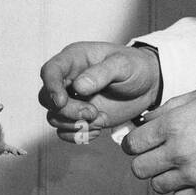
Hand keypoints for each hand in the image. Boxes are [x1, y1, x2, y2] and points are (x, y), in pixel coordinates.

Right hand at [39, 41, 160, 142]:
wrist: (148, 86)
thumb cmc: (136, 67)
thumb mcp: (123, 64)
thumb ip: (102, 73)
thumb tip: (79, 86)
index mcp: (74, 59)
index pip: (50, 71)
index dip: (51, 86)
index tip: (62, 101)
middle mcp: (68, 79)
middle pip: (47, 98)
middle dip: (68, 111)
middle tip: (93, 113)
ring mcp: (72, 99)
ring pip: (54, 117)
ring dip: (75, 124)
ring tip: (101, 119)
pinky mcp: (79, 117)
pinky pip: (64, 131)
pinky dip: (79, 135)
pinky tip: (99, 129)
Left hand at [122, 87, 195, 194]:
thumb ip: (169, 107)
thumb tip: (146, 120)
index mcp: (173, 125)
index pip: (133, 143)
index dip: (134, 144)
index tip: (141, 144)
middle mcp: (178, 151)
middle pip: (139, 169)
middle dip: (144, 162)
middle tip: (157, 157)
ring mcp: (193, 174)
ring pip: (157, 186)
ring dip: (163, 178)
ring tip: (178, 168)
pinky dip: (181, 193)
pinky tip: (191, 180)